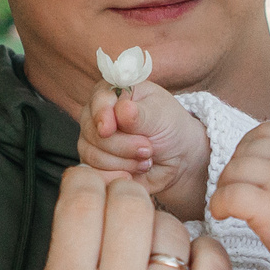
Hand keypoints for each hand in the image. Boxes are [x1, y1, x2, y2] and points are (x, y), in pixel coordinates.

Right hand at [29, 168, 231, 269]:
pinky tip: (187, 262)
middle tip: (124, 211)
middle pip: (130, 202)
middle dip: (124, 194)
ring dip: (160, 226)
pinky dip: (201, 249)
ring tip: (152, 250)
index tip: (90, 186)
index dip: (86, 180)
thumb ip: (66, 250)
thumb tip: (90, 190)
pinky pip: (213, 257)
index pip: (81, 201)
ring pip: (171, 226)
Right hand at [78, 80, 211, 219]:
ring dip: (123, 161)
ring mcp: (93, 141)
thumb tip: (122, 110)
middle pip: (93, 131)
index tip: (109, 129)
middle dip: (123, 145)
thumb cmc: (169, 128)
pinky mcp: (95, 165)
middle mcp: (98, 115)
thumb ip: (141, 114)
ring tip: (146, 160)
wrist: (178, 158)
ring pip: (92, 154)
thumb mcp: (161, 116)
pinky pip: (94, 173)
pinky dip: (115, 176)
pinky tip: (133, 174)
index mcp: (114, 93)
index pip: (98, 100)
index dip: (101, 114)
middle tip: (148, 148)